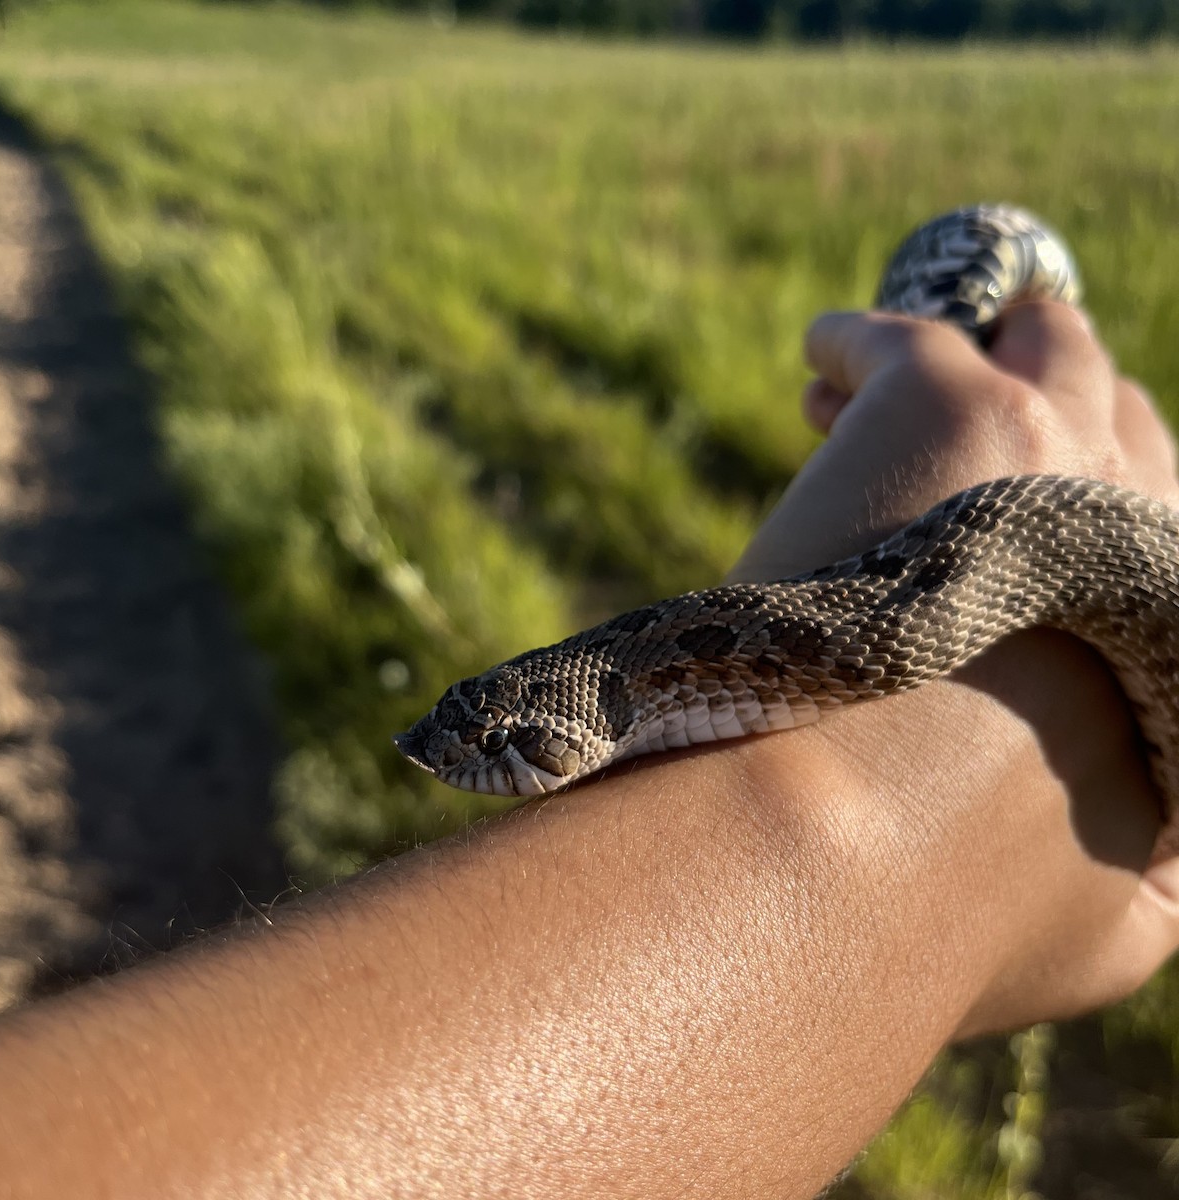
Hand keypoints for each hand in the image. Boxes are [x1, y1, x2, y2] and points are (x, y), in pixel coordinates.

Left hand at [729, 302, 1178, 1036]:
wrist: (852, 850)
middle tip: (954, 427)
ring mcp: (1047, 438)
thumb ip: (1158, 874)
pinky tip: (820, 361)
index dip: (1094, 496)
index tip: (1011, 510)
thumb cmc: (961, 909)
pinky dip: (854, 344)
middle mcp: (1143, 509)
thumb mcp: (1119, 919)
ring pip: (1032, 346)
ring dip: (968, 354)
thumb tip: (1163, 877)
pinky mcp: (939, 399)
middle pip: (1115, 412)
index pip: (1166, 514)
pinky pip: (892, 335)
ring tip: (878, 383)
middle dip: (1047, 405)